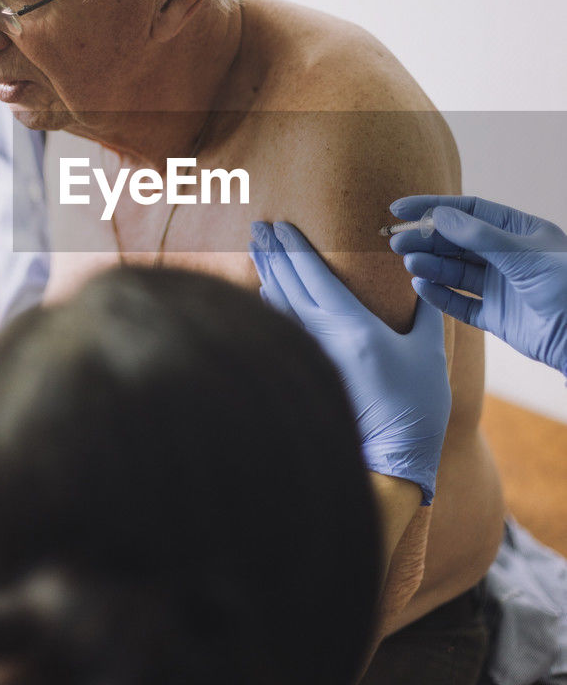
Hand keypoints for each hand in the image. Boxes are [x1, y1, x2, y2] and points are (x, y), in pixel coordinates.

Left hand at [249, 221, 450, 505]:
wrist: (394, 459)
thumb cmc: (416, 407)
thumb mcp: (428, 354)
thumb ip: (424, 314)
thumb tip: (420, 282)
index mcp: (352, 326)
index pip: (313, 274)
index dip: (293, 246)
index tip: (278, 225)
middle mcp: (323, 337)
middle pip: (288, 284)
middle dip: (271, 253)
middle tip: (256, 228)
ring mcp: (311, 356)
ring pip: (279, 306)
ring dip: (266, 274)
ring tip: (254, 250)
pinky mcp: (307, 373)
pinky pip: (282, 329)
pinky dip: (271, 306)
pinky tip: (264, 293)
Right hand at [388, 195, 566, 376]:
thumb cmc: (566, 287)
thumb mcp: (523, 254)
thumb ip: (479, 236)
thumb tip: (438, 215)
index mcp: (519, 232)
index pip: (469, 212)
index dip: (433, 208)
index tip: (401, 210)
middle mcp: (508, 257)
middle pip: (458, 242)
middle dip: (427, 240)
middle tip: (396, 241)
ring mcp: (501, 287)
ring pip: (456, 272)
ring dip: (431, 266)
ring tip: (409, 262)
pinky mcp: (497, 317)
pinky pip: (461, 304)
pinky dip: (440, 296)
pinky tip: (421, 287)